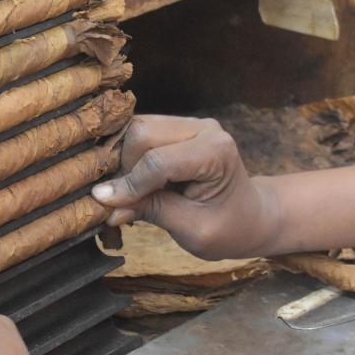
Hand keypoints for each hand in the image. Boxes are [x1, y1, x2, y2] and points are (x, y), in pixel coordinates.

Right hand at [92, 115, 279, 259]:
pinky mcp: (177, 128)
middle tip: (121, 201)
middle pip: (141, 133)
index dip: (128, 184)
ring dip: (124, 161)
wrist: (251, 217)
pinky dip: (130, 158)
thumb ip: (152, 212)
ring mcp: (190, 124)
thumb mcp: (193, 230)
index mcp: (216, 152)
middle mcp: (203, 129)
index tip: (102, 204)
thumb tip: (105, 206)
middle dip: (124, 168)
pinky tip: (136, 183)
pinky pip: (141, 133)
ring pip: (135, 129)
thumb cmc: (229, 228)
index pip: (158, 161)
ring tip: (128, 194)